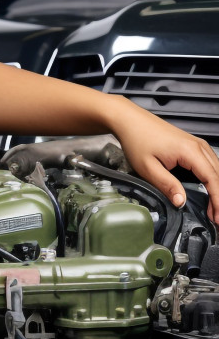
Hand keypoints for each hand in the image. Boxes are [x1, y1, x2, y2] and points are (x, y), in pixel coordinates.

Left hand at [107, 97, 218, 224]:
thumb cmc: (136, 139)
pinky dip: (212, 180)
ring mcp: (197, 144)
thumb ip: (166, 185)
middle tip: (217, 219)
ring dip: (218, 190)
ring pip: (216, 170)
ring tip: (214, 210)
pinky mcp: (193, 145)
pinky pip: (209, 164)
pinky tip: (209, 192)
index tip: (218, 217)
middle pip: (218, 175)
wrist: (129, 119)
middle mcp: (198, 146)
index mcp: (190, 151)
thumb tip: (182, 202)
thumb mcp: (147, 167)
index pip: (213, 179)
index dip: (218, 200)